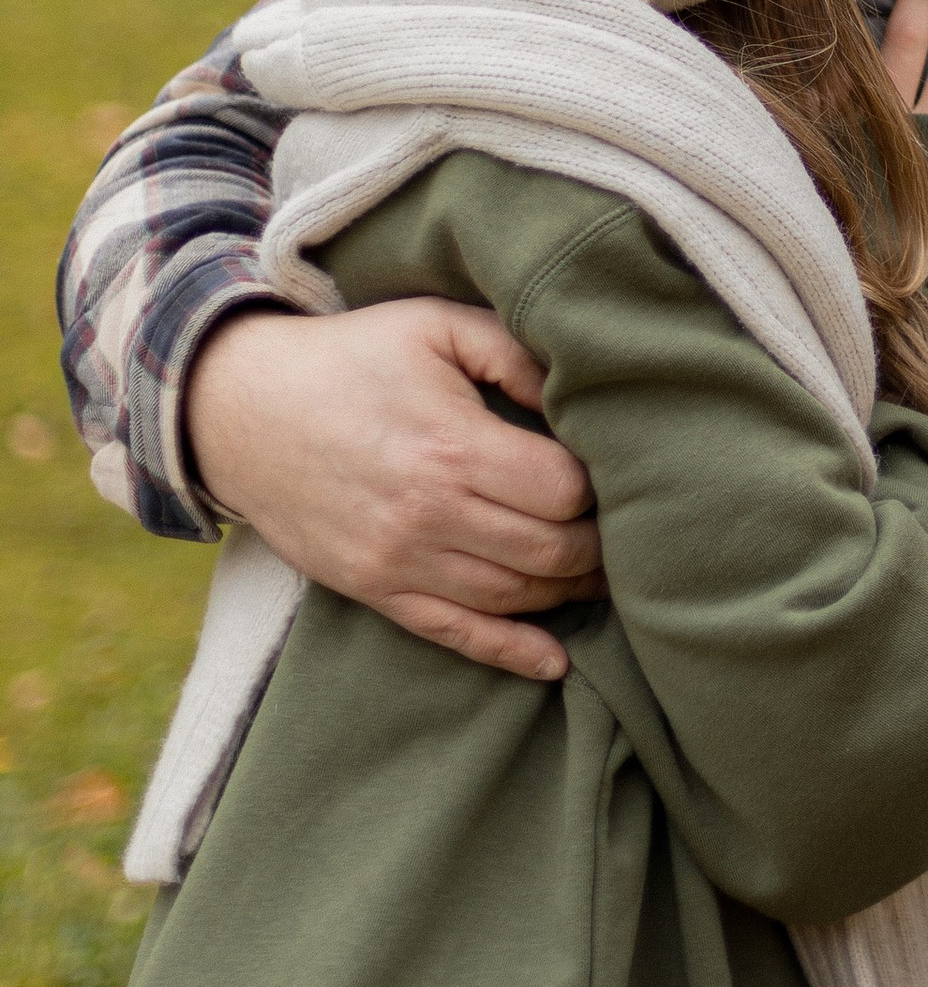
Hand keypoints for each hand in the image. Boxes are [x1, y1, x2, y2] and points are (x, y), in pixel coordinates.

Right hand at [186, 301, 603, 680]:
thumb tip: (578, 390)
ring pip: (512, 598)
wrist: (238, 408)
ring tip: (603, 574)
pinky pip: (453, 633)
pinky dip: (510, 653)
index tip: (619, 473)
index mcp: (454, 447)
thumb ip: (514, 352)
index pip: (565, 492)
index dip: (604, 487)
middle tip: (629, 529)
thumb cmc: (350, 357)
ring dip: (568, 592)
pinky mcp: (373, 590)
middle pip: (549, 552)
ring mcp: (398, 562)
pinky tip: (554, 662)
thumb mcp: (435, 324)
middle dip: (600, 547)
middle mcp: (429, 514)